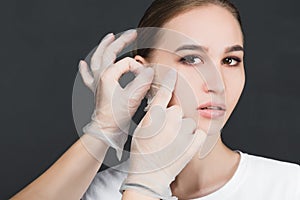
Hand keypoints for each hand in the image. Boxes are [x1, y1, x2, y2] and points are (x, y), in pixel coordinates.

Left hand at [79, 30, 153, 159]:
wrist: (105, 129)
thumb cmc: (117, 116)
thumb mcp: (134, 97)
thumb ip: (143, 80)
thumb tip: (149, 70)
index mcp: (108, 75)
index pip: (127, 63)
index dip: (139, 68)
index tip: (147, 77)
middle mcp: (100, 75)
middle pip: (109, 52)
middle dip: (122, 41)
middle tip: (132, 34)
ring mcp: (96, 82)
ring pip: (97, 58)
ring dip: (103, 46)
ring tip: (109, 37)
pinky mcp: (96, 90)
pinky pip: (87, 76)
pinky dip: (85, 68)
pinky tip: (82, 63)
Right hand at [120, 70, 206, 198]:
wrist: (148, 176)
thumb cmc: (141, 152)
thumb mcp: (141, 128)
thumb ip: (152, 112)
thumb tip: (160, 99)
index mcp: (154, 117)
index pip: (165, 92)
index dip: (170, 81)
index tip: (173, 74)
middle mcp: (170, 122)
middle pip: (177, 109)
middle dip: (173, 117)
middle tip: (165, 131)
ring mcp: (183, 133)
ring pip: (187, 121)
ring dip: (182, 128)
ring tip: (172, 141)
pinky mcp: (193, 145)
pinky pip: (200, 132)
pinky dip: (195, 136)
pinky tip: (185, 143)